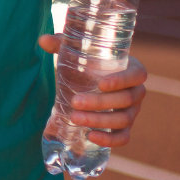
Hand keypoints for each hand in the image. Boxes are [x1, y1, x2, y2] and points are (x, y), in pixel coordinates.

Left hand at [37, 34, 146, 148]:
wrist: (95, 83)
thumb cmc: (91, 63)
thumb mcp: (80, 53)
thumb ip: (63, 44)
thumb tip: (42, 40)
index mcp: (133, 69)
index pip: (137, 75)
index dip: (122, 80)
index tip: (101, 83)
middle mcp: (136, 92)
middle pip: (126, 100)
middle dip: (100, 103)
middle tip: (75, 102)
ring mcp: (133, 112)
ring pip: (123, 120)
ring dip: (100, 121)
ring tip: (75, 118)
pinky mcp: (125, 128)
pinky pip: (123, 137)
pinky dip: (109, 140)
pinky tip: (90, 136)